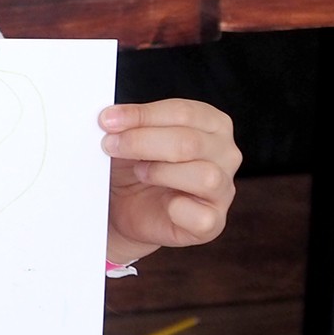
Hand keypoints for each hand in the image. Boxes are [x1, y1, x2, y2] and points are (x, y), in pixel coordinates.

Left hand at [100, 99, 239, 261]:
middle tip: (110, 145)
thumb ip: (130, 124)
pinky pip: (202, 216)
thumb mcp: (130, 137)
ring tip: (140, 173)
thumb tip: (112, 119)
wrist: (126, 207)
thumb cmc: (135, 166)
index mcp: (212, 124)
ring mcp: (223, 189)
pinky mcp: (213, 222)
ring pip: (204, 176)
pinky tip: (162, 204)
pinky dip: (177, 209)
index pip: (183, 113)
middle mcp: (225, 154)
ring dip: (160, 172)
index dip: (142, 115)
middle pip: (190, 142)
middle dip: (141, 142)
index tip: (108, 120)